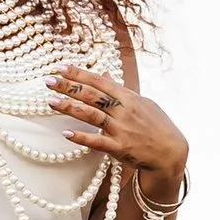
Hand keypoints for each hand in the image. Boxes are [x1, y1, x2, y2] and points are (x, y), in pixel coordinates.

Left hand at [46, 67, 188, 194]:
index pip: (99, 81)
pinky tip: (66, 133)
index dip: (79, 73)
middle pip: (92, 95)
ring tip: (51, 102)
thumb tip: (104, 74)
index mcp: (129, 97)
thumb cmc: (157, 126)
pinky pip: (97, 141)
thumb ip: (121, 90)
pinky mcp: (120, 148)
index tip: (60, 67)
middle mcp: (124, 111)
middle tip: (48, 81)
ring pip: (92, 115)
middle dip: (69, 86)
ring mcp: (121, 129)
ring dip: (70, 108)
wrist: (171, 153)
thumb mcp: (142, 103)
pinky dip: (82, 137)